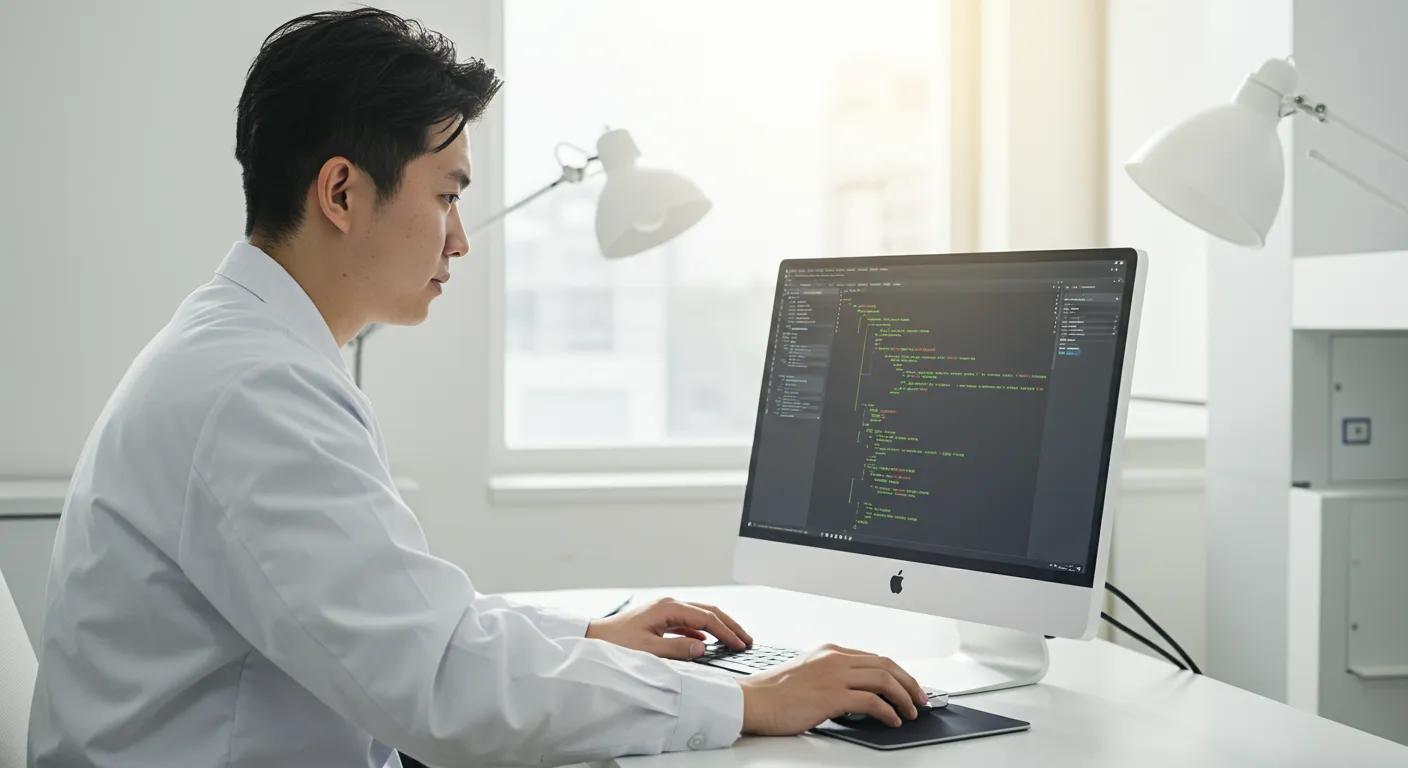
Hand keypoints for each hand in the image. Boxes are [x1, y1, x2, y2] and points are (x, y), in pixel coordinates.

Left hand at [585, 597, 753, 659]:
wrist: (595, 638)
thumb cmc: (617, 644)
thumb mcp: (648, 650)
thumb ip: (677, 649)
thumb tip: (703, 647)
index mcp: (668, 608)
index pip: (707, 618)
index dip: (727, 632)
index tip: (741, 645)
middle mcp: (670, 604)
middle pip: (709, 611)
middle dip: (730, 625)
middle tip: (747, 640)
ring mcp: (666, 609)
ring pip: (701, 615)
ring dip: (719, 626)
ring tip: (735, 639)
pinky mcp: (662, 618)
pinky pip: (690, 621)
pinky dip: (704, 630)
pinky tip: (709, 641)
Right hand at [738, 644, 926, 733]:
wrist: (752, 700)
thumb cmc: (774, 693)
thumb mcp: (808, 675)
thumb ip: (832, 678)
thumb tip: (857, 695)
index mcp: (830, 652)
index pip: (875, 658)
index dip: (897, 673)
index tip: (908, 686)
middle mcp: (835, 659)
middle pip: (886, 664)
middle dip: (909, 682)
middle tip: (920, 698)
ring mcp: (834, 675)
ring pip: (884, 679)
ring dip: (904, 696)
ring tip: (912, 711)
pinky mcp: (832, 696)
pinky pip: (872, 701)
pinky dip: (888, 711)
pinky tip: (893, 720)